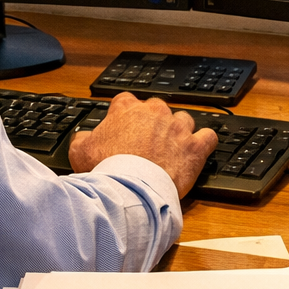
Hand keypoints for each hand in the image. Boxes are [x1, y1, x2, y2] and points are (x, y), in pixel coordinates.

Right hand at [69, 92, 217, 197]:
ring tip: (172, 148)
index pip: (126, 101)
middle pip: (157, 108)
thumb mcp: (80, 152)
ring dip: (179, 131)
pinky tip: (198, 150)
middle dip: (154, 122)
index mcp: (126, 109)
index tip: (124, 128)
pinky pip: (208, 136)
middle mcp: (154, 112)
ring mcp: (177, 127)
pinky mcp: (194, 146)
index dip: (125, 115)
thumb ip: (82, 139)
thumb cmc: (107, 168)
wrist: (130, 188)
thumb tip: (83, 138)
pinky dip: (204, 142)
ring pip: (184, 119)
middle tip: (147, 143)